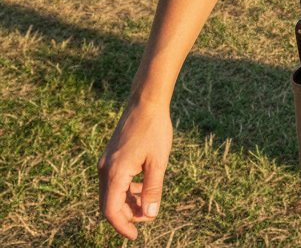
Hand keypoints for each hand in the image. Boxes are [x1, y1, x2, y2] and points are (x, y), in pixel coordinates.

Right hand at [98, 100, 172, 238]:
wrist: (146, 102)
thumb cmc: (154, 129)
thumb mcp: (158, 161)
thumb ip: (153, 189)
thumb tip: (150, 215)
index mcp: (115, 173)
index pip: (111, 211)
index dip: (123, 226)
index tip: (136, 235)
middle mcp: (105, 170)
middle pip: (109, 204)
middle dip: (127, 215)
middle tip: (148, 216)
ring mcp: (106, 162)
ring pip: (111, 193)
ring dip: (127, 201)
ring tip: (148, 201)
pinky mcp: (111, 156)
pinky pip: (114, 181)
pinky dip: (126, 189)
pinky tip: (143, 185)